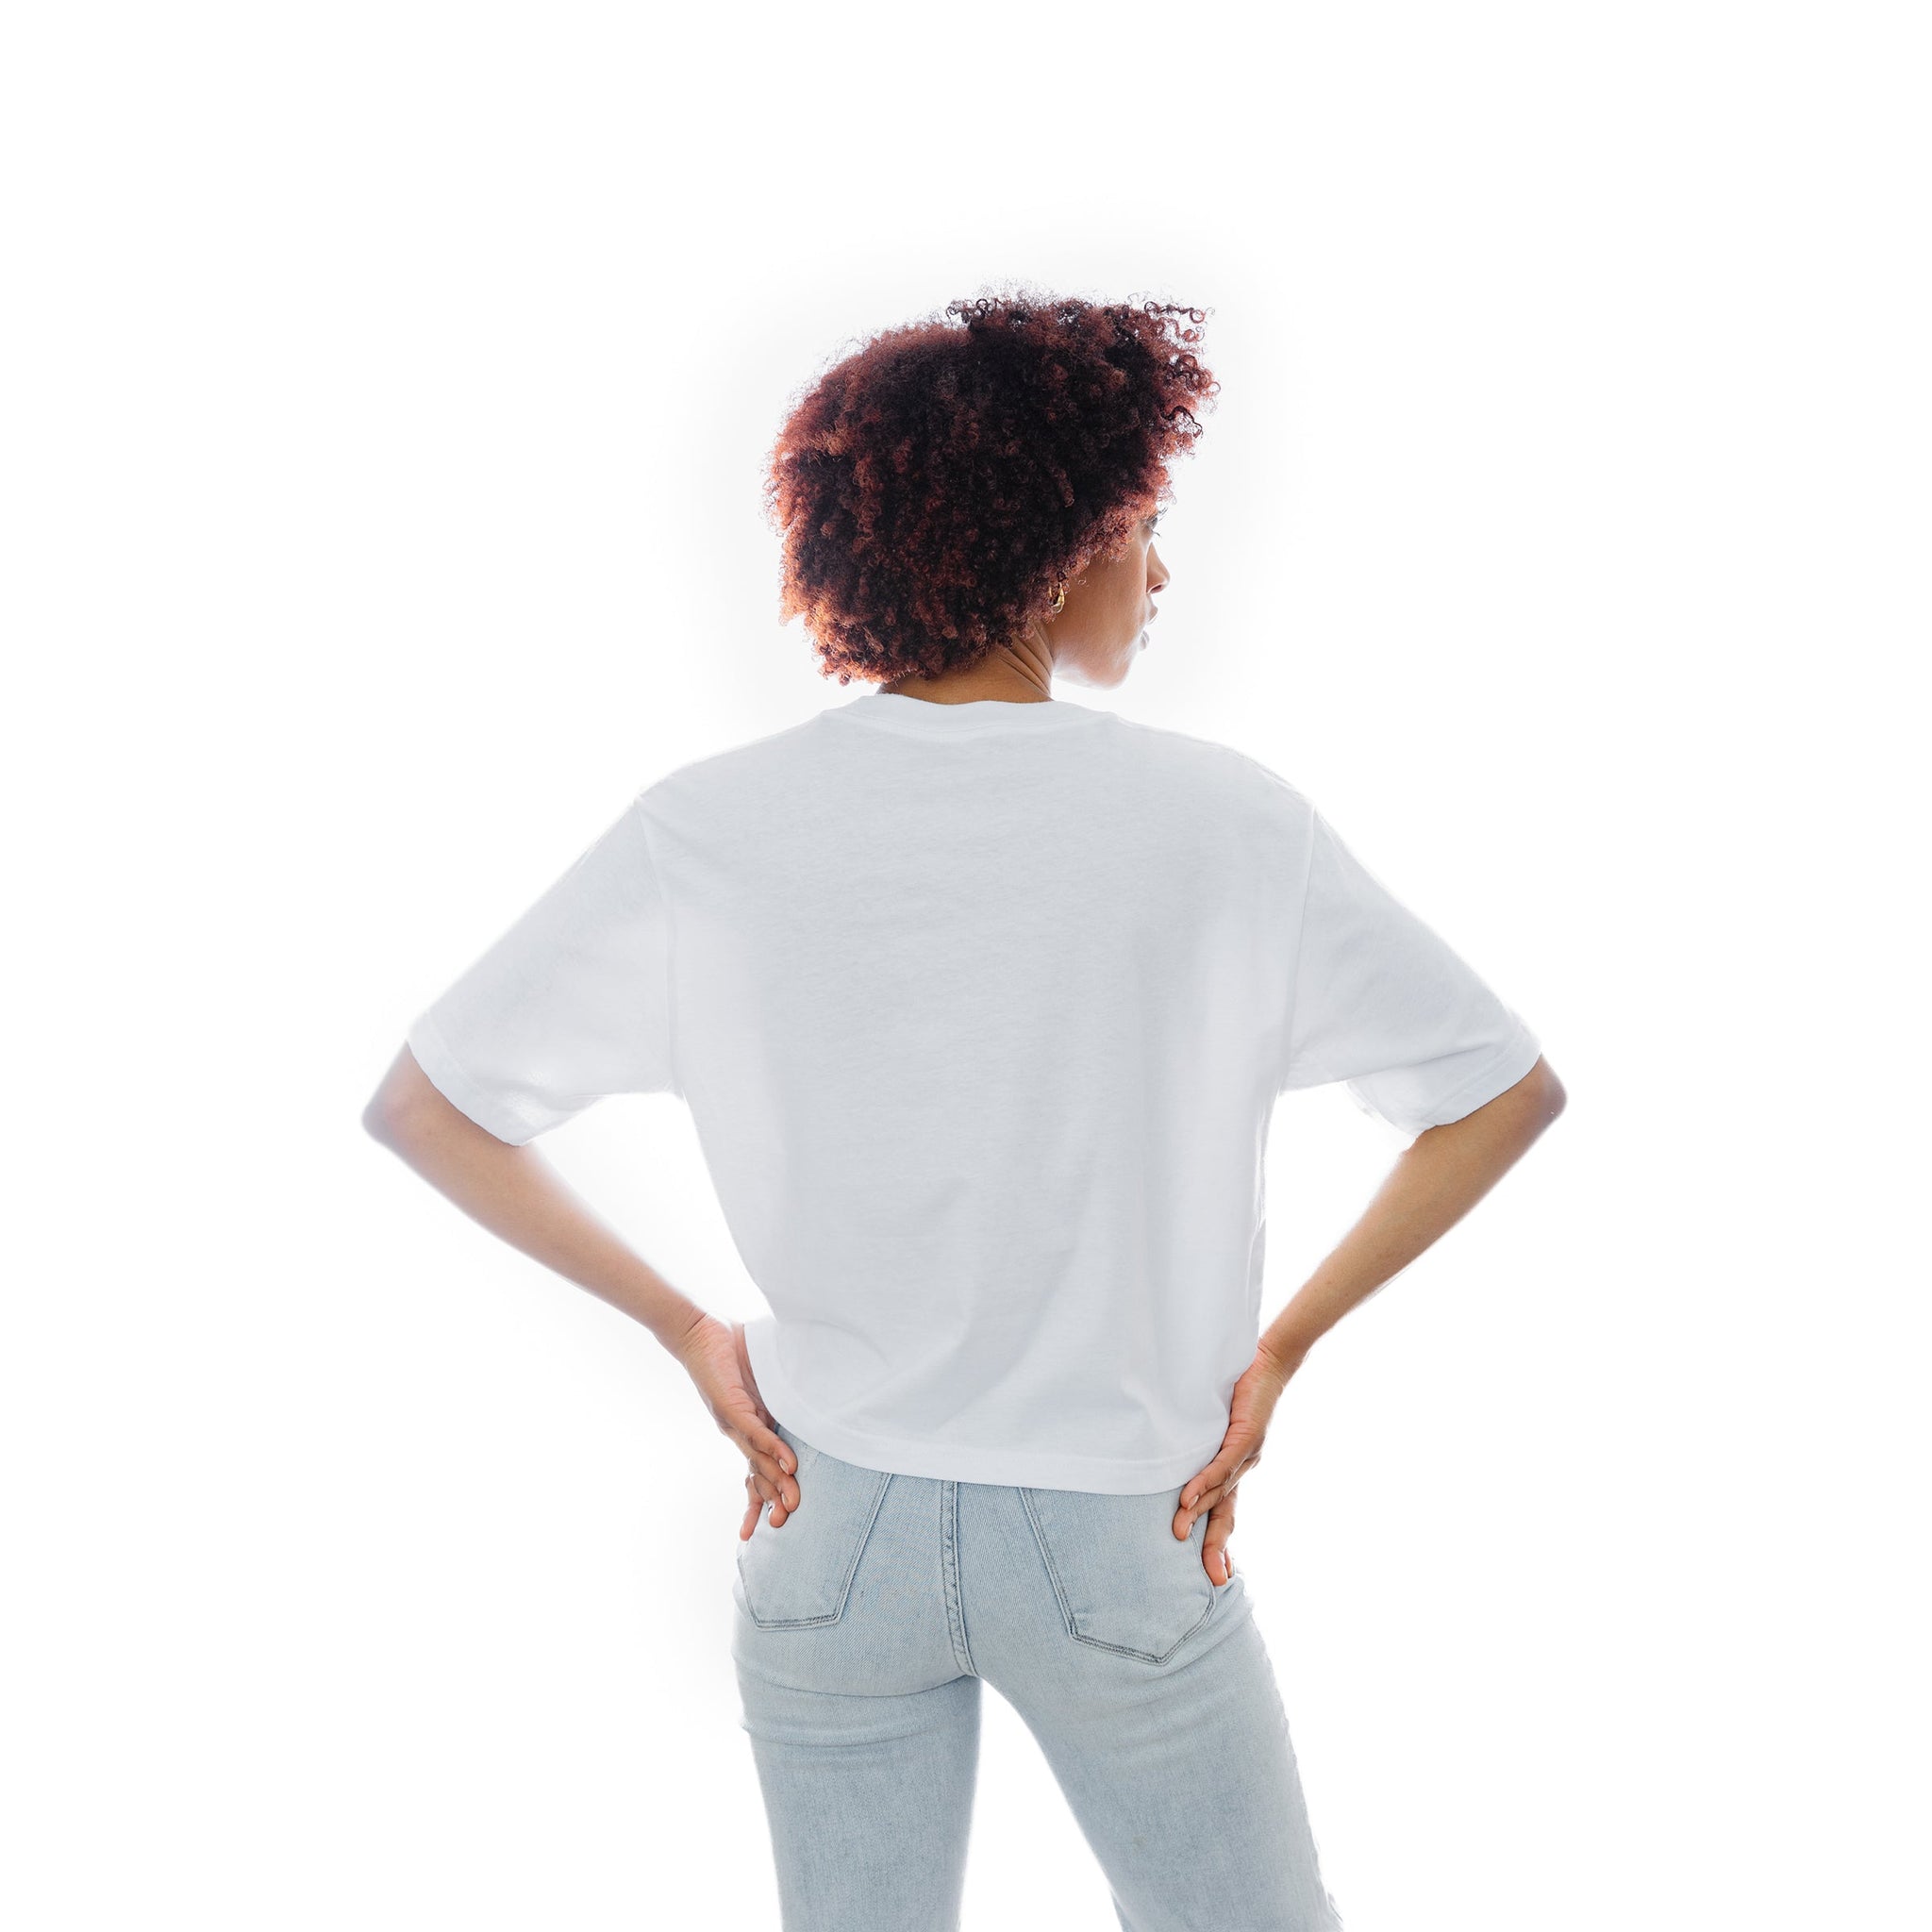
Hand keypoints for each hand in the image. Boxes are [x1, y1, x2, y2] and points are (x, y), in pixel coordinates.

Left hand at [675, 1314, 800, 1540]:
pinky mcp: (732, 1407)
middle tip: (783, 1524)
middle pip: (756, 1475)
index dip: (762, 1498)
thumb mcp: (763, 1377)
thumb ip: (782, 1389)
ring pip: (758, 1460)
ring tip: (792, 1505)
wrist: (696, 1331)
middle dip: (770, 1502)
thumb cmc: (730, 1349)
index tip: (770, 1524)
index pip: (755, 1470)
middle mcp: (737, 1431)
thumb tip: (810, 1389)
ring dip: (776, 1484)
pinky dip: (773, 1450)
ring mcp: (733, 1421)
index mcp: (747, 1427)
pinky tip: (789, 1466)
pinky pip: (756, 1433)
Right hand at [1173, 1339, 1303, 1585]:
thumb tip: (1174, 1461)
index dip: (1219, 1544)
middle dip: (1215, 1548)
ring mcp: (1246, 1455)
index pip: (1227, 1514)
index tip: (1218, 1578)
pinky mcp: (1245, 1437)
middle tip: (1209, 1580)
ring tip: (1176, 1534)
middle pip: (1226, 1515)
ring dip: (1197, 1515)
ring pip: (1220, 1493)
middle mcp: (1243, 1468)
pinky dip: (1204, 1483)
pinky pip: (1222, 1466)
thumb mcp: (1217, 1424)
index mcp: (1236, 1469)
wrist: (1270, 1362)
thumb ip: (1201, 1445)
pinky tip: (1188, 1498)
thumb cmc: (1241, 1390)